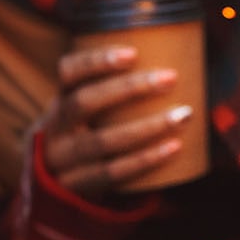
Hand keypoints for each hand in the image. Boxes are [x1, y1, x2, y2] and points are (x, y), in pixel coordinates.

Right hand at [40, 45, 194, 196]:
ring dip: (147, 127)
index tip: (133, 53)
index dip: (96, 61)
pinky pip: (113, 173)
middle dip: (129, 88)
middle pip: (84, 102)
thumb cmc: (91, 133)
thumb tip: (179, 57)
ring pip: (103, 141)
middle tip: (170, 78)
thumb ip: (117, 88)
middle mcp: (55, 126)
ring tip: (183, 115)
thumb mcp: (87, 109)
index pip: (68, 71)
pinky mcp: (77, 186)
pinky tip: (174, 147)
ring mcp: (62, 159)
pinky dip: (146, 159)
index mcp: (60, 98)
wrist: (58, 183)